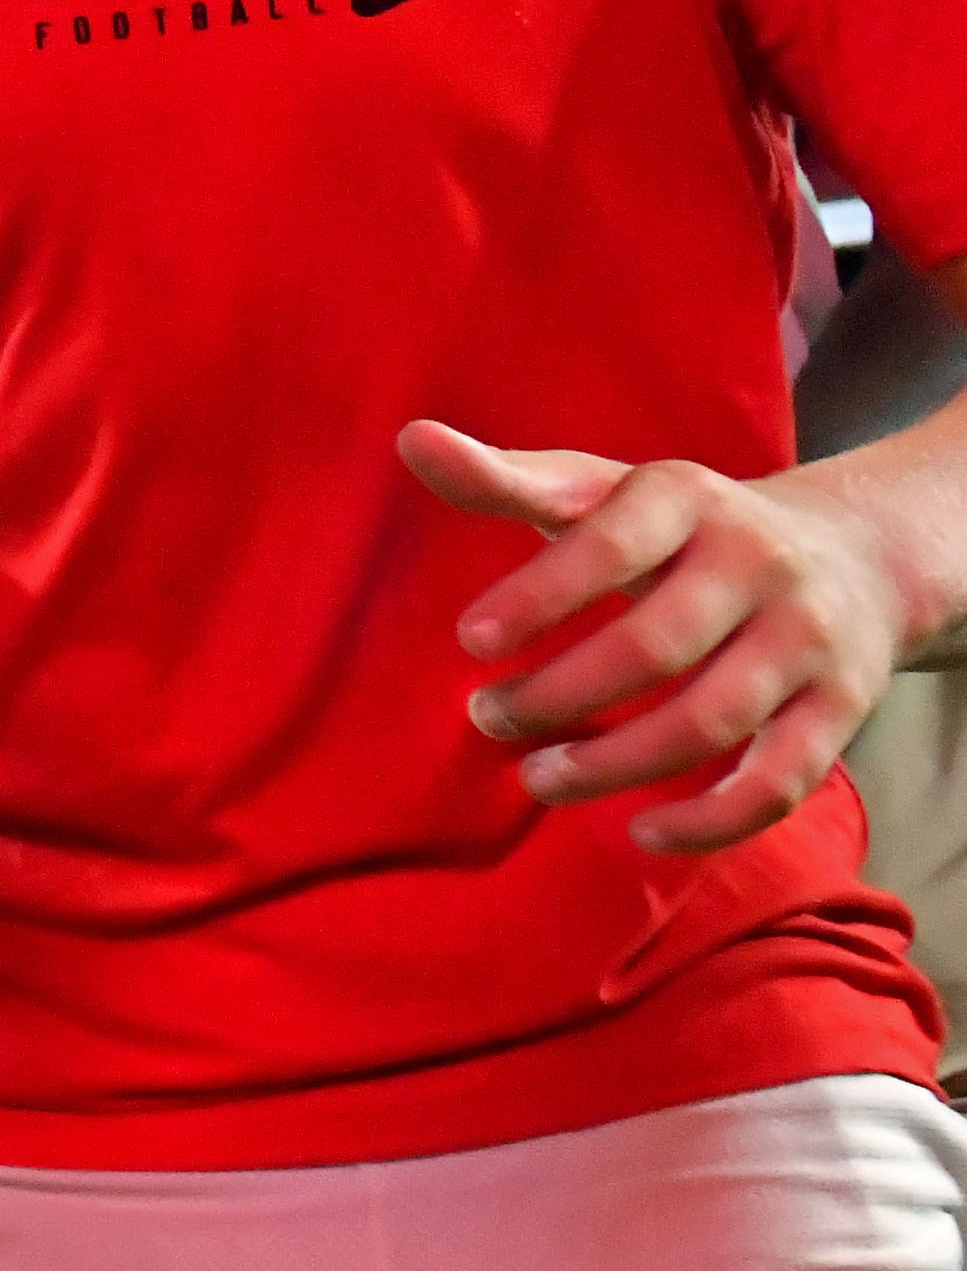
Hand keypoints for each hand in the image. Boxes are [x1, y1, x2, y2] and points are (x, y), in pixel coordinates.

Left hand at [405, 421, 914, 854]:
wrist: (857, 556)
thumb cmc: (685, 529)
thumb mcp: (606, 490)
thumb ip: (511, 480)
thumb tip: (413, 439)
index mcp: (688, 499)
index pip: (610, 545)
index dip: (540, 596)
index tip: (470, 642)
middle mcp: (759, 564)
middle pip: (654, 647)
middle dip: (557, 695)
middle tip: (486, 716)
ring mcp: (808, 640)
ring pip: (709, 722)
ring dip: (612, 764)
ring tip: (538, 777)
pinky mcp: (841, 709)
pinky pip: (779, 782)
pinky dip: (710, 821)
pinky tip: (641, 831)